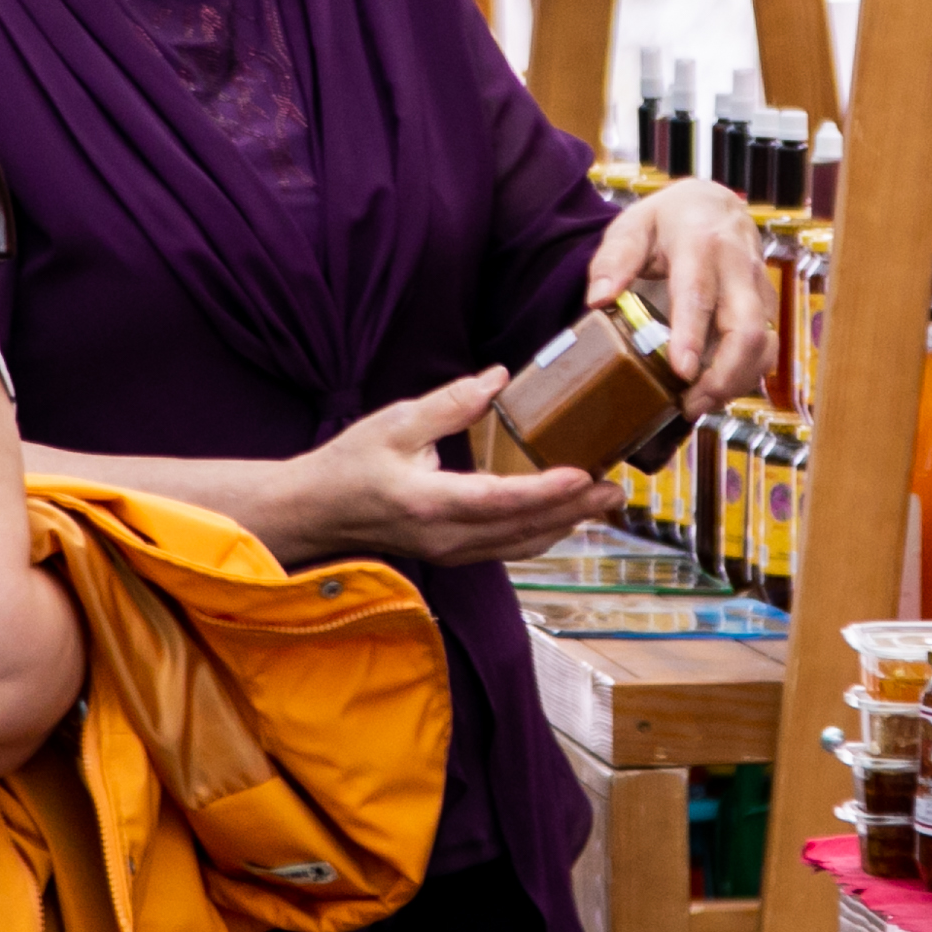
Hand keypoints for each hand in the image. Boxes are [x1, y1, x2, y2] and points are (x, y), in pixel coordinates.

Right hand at [282, 369, 618, 568]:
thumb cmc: (350, 464)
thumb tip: (499, 377)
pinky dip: (541, 534)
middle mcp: (447, 537)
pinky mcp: (453, 554)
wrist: (316, 512)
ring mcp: (451, 552)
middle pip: (524, 529)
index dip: (547, 491)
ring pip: (521, 545)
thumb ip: (450, 403)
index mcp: (432, 502)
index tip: (584, 474)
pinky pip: (507, 550)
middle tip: (615, 487)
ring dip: (565, 524)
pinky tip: (564, 519)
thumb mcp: (395, 422)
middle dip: (574, 509)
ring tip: (602, 501)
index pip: (502, 501)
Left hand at [584, 179, 771, 415]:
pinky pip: (766, 348)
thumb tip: (599, 298)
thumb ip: (614, 260)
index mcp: (701, 241)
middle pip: (747, 328)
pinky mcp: (766, 306)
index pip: (699, 293)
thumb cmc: (668, 220)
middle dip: (724, 375)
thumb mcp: (633, 225)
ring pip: (763, 344)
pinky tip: (715, 391)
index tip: (682, 371)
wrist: (713, 204)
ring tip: (698, 405)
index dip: (692, 335)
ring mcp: (759, 287)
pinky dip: (744, 376)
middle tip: (691, 404)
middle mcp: (739, 265)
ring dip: (735, 382)